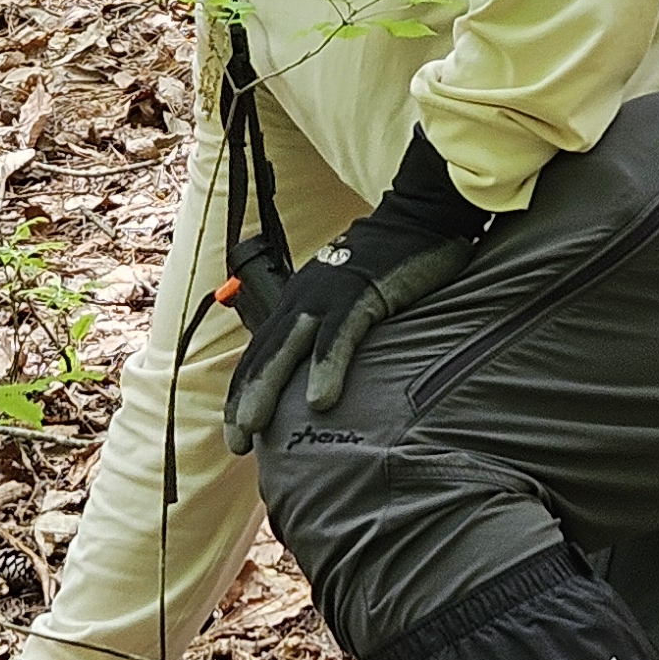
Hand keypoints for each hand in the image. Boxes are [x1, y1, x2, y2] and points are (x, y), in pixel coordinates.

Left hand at [223, 129, 492, 456]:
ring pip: (288, 349)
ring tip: (254, 429)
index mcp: (299, 302)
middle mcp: (304, 299)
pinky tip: (319, 401)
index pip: (261, 352)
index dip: (245, 391)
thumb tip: (334, 375)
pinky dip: (326, 368)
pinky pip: (338, 337)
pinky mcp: (361, 294)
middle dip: (244, 401)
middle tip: (235, 444)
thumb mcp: (353, 298)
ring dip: (267, 390)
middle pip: (264, 355)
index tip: (238, 433)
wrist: (422, 215)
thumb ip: (338, 330)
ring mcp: (329, 296)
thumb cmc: (394, 263)